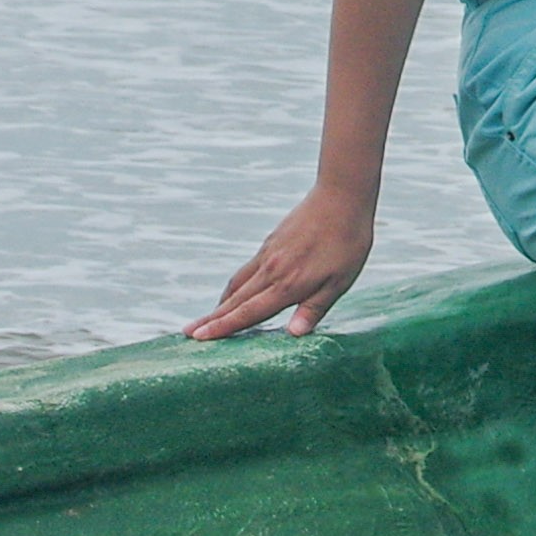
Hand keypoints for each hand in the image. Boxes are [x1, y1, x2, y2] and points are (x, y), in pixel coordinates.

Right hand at [188, 186, 374, 338]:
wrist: (340, 197)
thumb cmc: (347, 243)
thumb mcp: (339, 282)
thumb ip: (314, 309)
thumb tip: (293, 335)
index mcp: (288, 285)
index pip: (249, 312)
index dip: (223, 327)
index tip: (199, 338)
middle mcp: (271, 271)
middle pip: (235, 300)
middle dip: (211, 319)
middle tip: (188, 334)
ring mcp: (268, 255)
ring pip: (237, 284)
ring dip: (220, 303)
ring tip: (207, 319)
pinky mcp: (270, 243)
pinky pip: (246, 270)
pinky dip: (235, 286)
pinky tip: (236, 293)